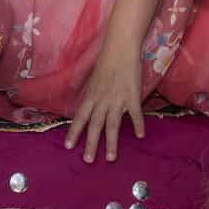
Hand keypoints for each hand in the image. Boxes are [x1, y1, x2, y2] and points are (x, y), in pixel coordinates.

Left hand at [64, 46, 144, 163]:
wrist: (120, 47)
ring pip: (112, 124)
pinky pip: (135, 113)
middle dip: (90, 144)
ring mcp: (117, 99)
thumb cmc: (107, 61)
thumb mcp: (94, 79)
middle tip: (87, 160)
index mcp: (91, 95)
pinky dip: (138, 124)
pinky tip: (140, 135)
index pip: (80, 117)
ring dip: (111, 142)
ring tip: (110, 158)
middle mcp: (102, 100)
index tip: (68, 146)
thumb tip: (89, 108)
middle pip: (95, 125)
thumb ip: (93, 95)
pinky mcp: (132, 96)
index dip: (74, 132)